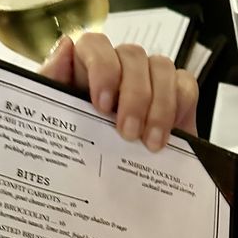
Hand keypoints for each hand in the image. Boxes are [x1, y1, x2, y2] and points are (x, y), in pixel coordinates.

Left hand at [40, 33, 198, 149]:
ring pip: (161, 66)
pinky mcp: (177, 96)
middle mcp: (120, 70)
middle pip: (132, 55)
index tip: (102, 105)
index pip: (95, 45)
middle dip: (133, 96)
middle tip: (128, 134)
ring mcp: (150, 80)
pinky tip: (171, 134)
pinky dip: (179, 107)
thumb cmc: (83, 156)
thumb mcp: (58, 124)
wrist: (116, 192)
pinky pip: (186, 85)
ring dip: (159, 105)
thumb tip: (64, 46)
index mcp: (86, 72)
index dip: (102, 67)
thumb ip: (51, 83)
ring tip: (151, 143)